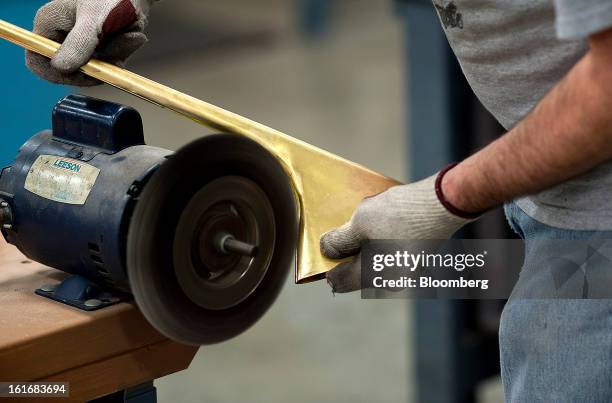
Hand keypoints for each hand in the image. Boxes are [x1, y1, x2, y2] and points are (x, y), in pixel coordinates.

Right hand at [26, 0, 155, 85]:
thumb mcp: (94, 20)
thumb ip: (79, 43)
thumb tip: (60, 67)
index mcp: (49, 25)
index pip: (39, 61)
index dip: (59, 75)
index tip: (87, 74)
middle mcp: (61, 35)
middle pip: (71, 70)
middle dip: (98, 66)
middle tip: (118, 57)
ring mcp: (81, 41)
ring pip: (95, 68)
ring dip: (116, 56)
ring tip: (128, 34)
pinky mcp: (100, 45)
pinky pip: (110, 62)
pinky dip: (123, 52)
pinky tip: (132, 35)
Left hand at [319, 168, 477, 292]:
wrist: (444, 202)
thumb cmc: (400, 215)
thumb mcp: (360, 223)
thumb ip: (339, 241)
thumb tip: (326, 250)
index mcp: (374, 278)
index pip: (340, 282)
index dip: (326, 267)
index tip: (323, 251)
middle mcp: (391, 280)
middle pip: (358, 271)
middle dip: (347, 253)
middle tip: (342, 231)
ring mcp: (407, 269)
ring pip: (375, 259)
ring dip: (364, 243)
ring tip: (363, 220)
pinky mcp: (418, 255)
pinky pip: (390, 251)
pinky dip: (381, 239)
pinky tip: (383, 218)